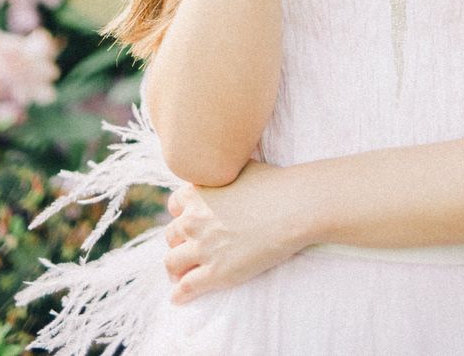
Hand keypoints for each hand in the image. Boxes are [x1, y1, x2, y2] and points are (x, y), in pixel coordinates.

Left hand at [163, 160, 308, 302]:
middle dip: (178, 242)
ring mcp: (203, 248)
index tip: (189, 221)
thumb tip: (226, 165)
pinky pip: (186, 287)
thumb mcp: (242, 166)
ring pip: (172, 262)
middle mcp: (193, 220)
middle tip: (187, 249)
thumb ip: (225, 170)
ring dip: (175, 269)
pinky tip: (178, 298)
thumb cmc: (273, 184)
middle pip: (171, 235)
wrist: (292, 208)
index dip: (181, 213)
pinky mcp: (216, 273)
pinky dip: (179, 294)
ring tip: (180, 274)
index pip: (174, 205)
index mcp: (197, 194)